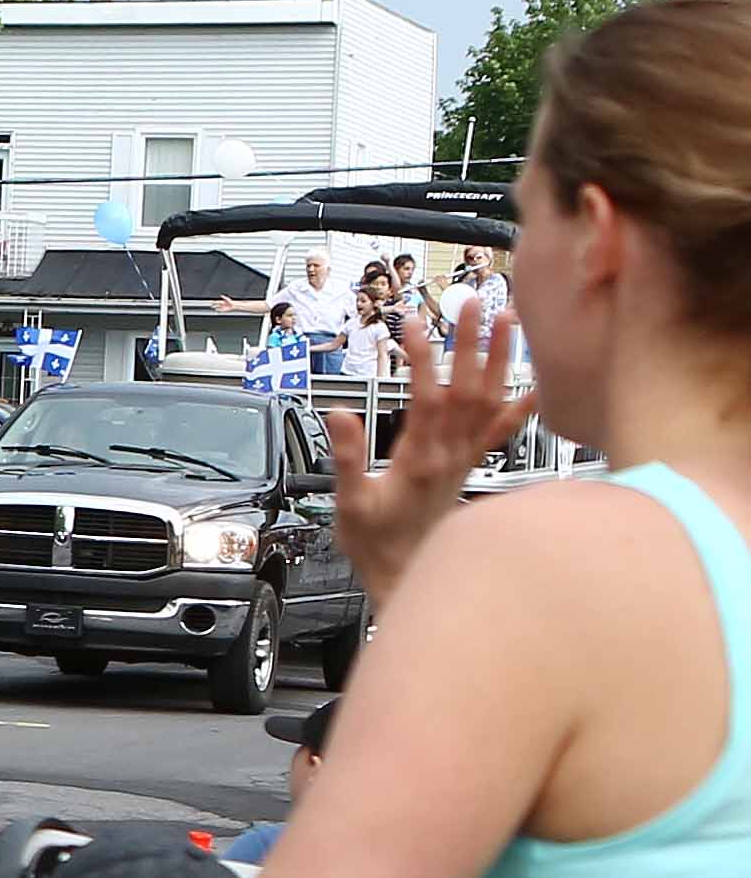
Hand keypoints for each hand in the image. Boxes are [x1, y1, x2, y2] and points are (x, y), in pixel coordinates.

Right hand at [324, 296, 530, 601]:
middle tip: (474, 303)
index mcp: (419, 459)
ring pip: (490, 400)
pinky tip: (537, 382)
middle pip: (468, 389)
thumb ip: (346, 458)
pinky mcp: (471, 464)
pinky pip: (503, 431)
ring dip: (500, 359)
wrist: (408, 573)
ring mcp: (466, 458)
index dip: (422, 359)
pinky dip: (523, 405)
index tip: (413, 324)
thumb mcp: (349, 503)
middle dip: (471, 343)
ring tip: (507, 320)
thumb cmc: (377, 543)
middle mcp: (451, 454)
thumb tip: (340, 416)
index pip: (427, 398)